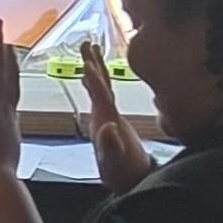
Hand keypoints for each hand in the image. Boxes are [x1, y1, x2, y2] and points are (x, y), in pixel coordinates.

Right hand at [78, 41, 153, 193]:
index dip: (94, 79)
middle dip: (94, 63)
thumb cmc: (124, 174)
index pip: (101, 95)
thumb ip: (111, 146)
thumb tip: (108, 127)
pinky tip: (87, 78)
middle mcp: (110, 114)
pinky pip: (99, 95)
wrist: (134, 180)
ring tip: (88, 50)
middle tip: (87, 43)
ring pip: (102, 86)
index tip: (87, 62)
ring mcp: (109, 116)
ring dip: (95, 67)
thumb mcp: (115, 163)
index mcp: (109, 120)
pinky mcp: (108, 120)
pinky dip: (93, 83)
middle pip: (103, 83)